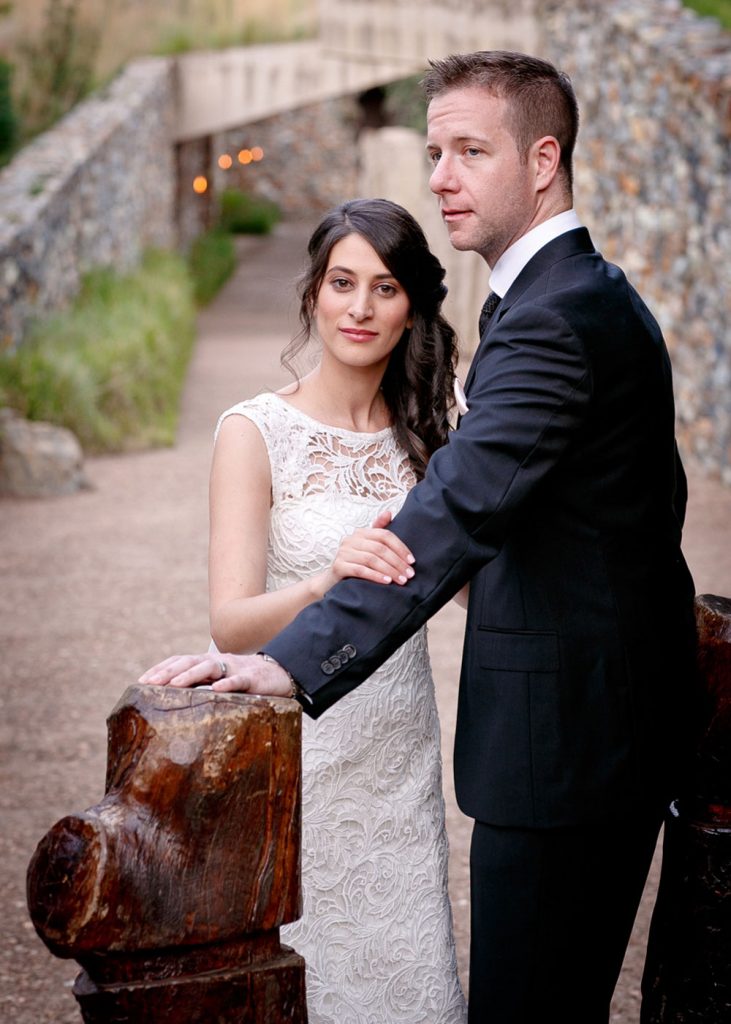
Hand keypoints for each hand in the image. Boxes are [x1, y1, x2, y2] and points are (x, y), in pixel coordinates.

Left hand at [137, 652, 292, 696]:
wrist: (281, 673)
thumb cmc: (247, 680)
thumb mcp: (221, 679)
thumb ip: (202, 684)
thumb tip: (174, 696)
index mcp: (210, 663)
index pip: (180, 661)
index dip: (161, 668)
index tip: (142, 681)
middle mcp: (219, 662)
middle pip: (190, 661)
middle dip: (168, 672)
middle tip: (150, 683)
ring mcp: (236, 668)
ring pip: (210, 668)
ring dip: (191, 675)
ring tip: (174, 684)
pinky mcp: (253, 679)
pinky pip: (238, 680)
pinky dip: (227, 684)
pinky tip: (217, 690)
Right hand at [316, 509, 414, 594]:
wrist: (333, 581)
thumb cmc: (355, 564)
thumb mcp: (368, 548)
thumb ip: (379, 532)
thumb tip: (388, 512)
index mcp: (361, 533)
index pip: (385, 535)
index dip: (400, 547)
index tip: (412, 562)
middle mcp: (351, 539)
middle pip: (380, 548)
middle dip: (397, 562)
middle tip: (409, 575)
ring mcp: (343, 552)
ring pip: (371, 559)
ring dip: (389, 570)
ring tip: (401, 580)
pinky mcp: (338, 566)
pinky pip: (360, 570)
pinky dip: (375, 576)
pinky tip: (386, 582)